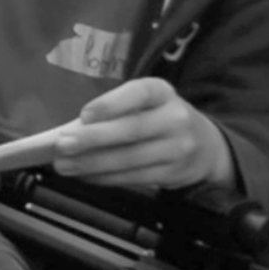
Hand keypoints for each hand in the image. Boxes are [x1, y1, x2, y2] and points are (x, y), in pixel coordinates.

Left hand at [53, 77, 234, 189]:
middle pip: (131, 130)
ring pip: (129, 159)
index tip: (84, 116)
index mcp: (162, 92)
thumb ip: (115, 110)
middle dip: (93, 139)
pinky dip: (105, 177)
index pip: (138, 93)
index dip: (111, 104)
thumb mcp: (146, 103)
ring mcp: (178, 149)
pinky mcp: (174, 174)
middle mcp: (175, 118)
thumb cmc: (159, 117)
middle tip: (61, 145)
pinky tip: (84, 175)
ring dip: (92, 164)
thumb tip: (71, 129)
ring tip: (63, 165)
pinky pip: (134, 177)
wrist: (207, 146)